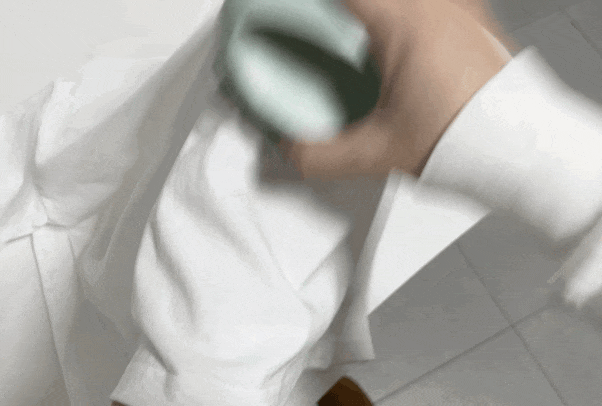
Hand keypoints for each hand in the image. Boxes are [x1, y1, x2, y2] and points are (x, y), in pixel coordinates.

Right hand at [283, 0, 516, 178]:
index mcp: (404, 22)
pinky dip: (410, 15)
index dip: (311, 4)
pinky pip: (433, 6)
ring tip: (365, 40)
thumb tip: (293, 152)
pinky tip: (406, 45)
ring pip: (404, 2)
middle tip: (331, 25)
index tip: (299, 12)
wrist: (522, 149)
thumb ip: (323, 155)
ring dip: (378, 13)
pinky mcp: (477, 22)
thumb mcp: (378, 152)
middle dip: (348, 11)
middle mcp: (435, 5)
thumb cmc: (466, 139)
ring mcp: (461, 9)